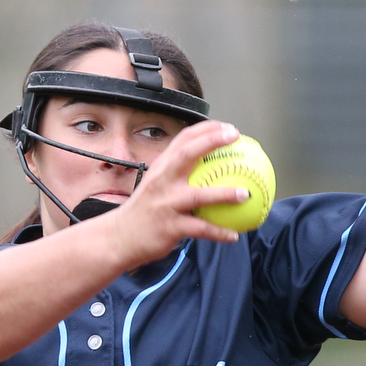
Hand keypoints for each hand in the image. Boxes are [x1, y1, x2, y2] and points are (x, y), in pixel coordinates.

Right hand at [100, 120, 248, 266]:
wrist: (120, 238)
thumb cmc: (144, 211)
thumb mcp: (156, 186)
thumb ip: (177, 175)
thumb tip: (208, 168)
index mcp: (161, 169)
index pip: (183, 140)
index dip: (206, 129)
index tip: (227, 128)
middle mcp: (162, 181)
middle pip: (187, 154)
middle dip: (211, 141)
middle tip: (235, 136)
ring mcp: (165, 203)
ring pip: (199, 196)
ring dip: (224, 194)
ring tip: (245, 194)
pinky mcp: (169, 227)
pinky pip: (200, 229)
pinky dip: (218, 232)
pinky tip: (234, 235)